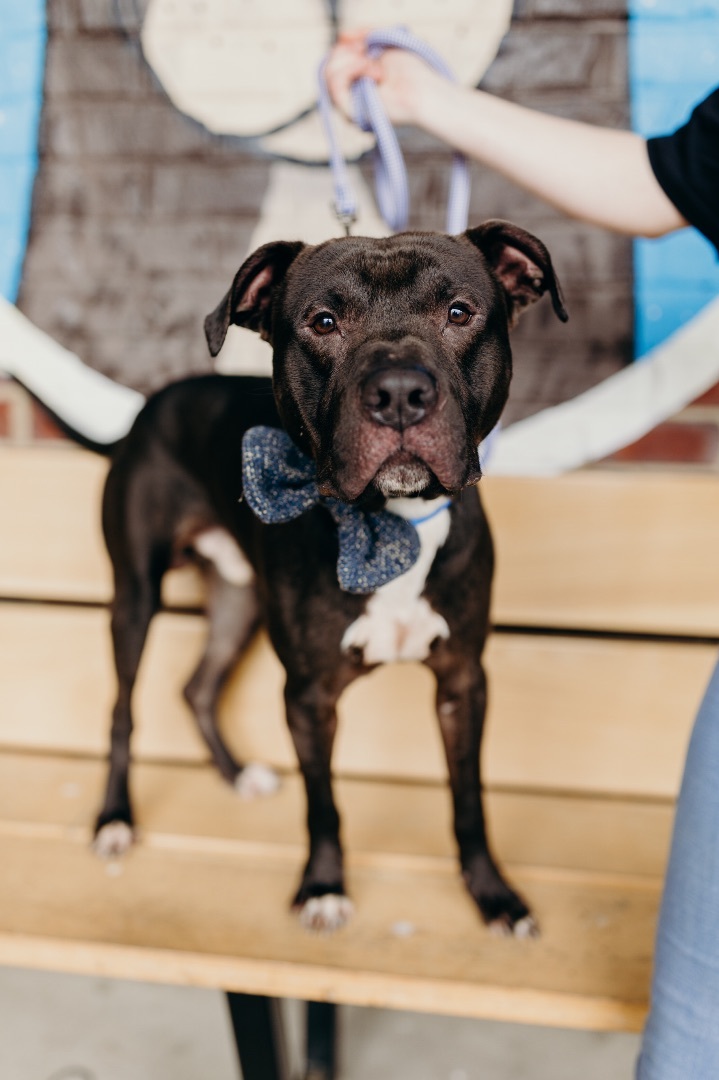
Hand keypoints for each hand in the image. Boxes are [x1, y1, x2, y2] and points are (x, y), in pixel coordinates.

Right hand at [324, 31, 444, 128]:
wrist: (423, 90)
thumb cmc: (410, 71)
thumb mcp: (382, 43)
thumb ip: (362, 36)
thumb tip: (342, 36)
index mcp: (356, 80)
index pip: (334, 59)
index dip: (345, 45)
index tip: (364, 40)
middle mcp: (350, 95)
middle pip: (328, 66)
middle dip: (347, 51)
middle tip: (367, 51)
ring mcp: (349, 106)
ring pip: (329, 74)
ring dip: (351, 61)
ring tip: (374, 65)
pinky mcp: (350, 114)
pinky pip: (335, 85)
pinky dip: (352, 70)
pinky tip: (373, 72)